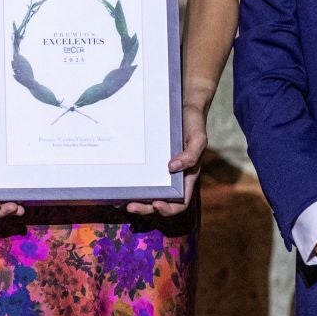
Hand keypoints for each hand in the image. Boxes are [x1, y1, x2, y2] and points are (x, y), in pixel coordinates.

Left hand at [128, 103, 207, 217]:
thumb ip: (191, 155)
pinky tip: (118, 183)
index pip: (180, 202)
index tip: (156, 204)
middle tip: (130, 206)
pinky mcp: (148, 162)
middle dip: (145, 208)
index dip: (168, 208)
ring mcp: (159, 171)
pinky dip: (130, 183)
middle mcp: (172, 178)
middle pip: (159, 202)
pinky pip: (139, 176)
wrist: (183, 107)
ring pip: (147, 193)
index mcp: (186, 178)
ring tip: (119, 201)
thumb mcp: (198, 138)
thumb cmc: (193, 124)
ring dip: (134, 200)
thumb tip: (173, 168)